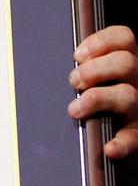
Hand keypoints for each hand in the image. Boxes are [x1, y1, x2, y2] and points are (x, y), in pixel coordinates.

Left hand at [68, 25, 137, 161]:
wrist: (117, 136)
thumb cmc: (100, 96)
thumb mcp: (98, 74)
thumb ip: (86, 64)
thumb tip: (56, 57)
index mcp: (129, 60)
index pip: (125, 38)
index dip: (101, 41)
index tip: (77, 55)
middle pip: (126, 62)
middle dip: (94, 69)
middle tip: (73, 80)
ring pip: (128, 95)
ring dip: (96, 99)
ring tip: (74, 109)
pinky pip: (133, 138)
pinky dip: (121, 143)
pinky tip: (108, 148)